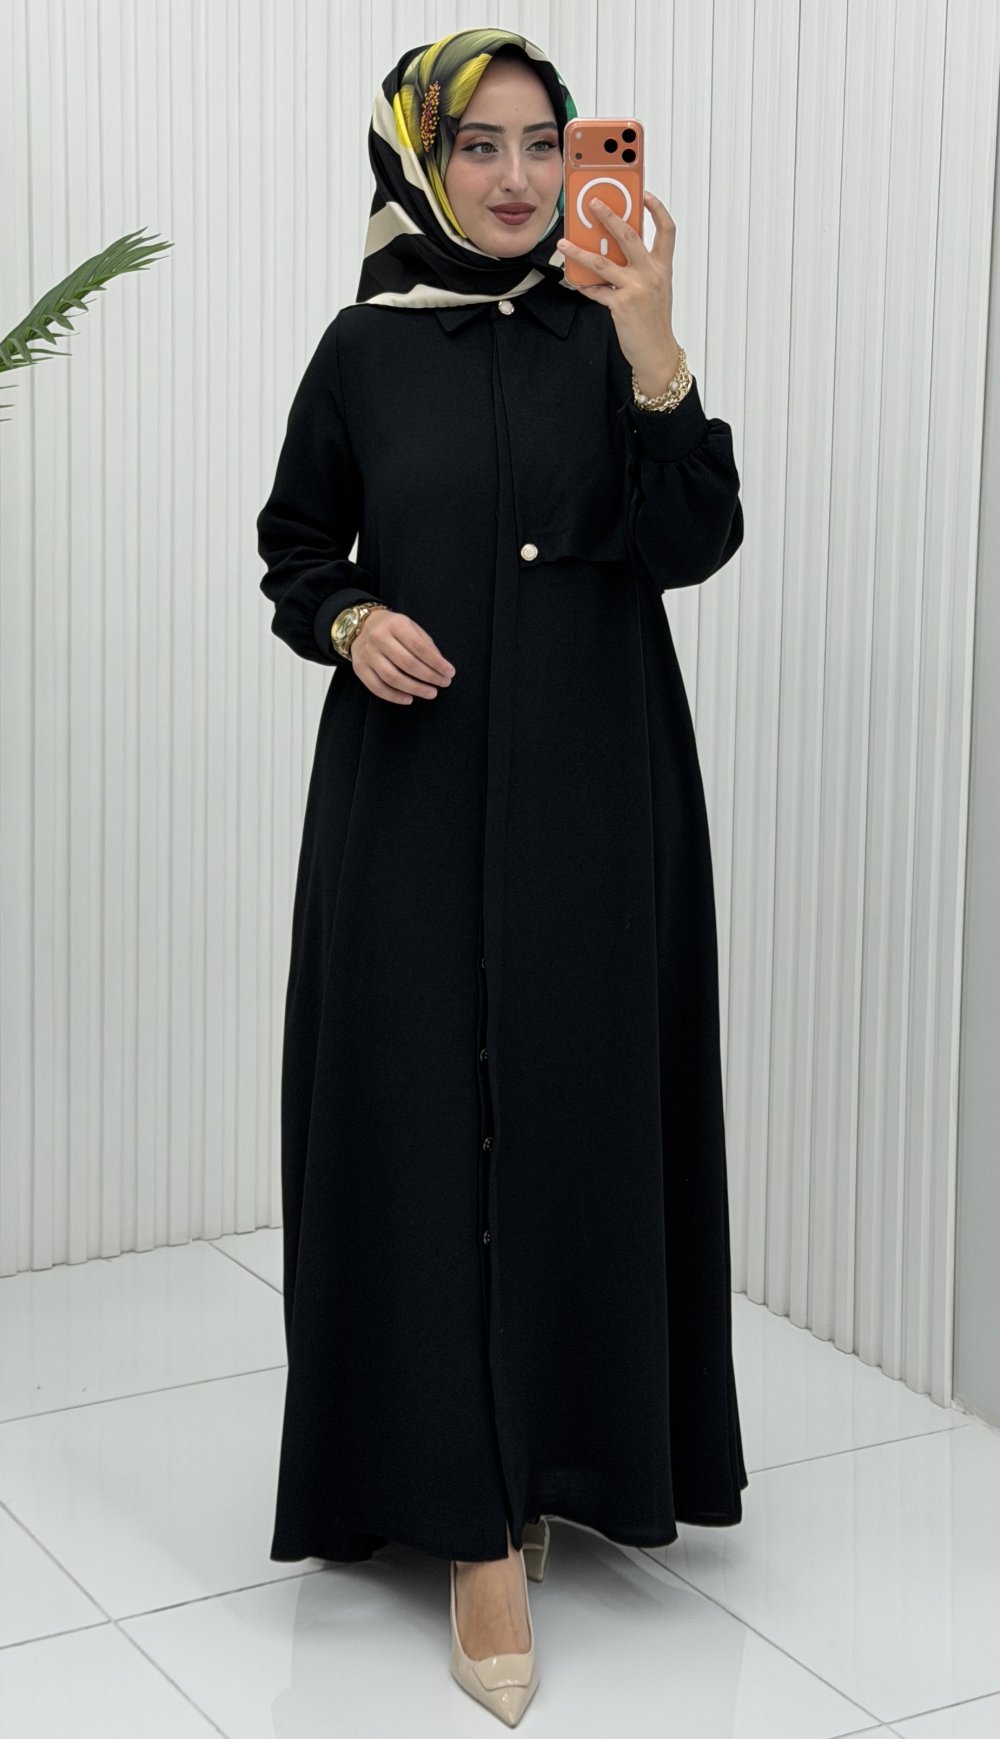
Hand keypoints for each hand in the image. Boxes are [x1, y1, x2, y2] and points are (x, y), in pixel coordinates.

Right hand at [350, 608, 455, 704]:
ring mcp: (367, 654)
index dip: (436, 663)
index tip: (449, 673)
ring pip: (393, 678)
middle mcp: (379, 638)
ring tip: (430, 693)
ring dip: (415, 689)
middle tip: (443, 684)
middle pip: (407, 664)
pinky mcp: (359, 668)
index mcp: (395, 624)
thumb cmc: (393, 628)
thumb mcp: (411, 627)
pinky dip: (394, 697)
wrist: (361, 626)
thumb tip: (441, 666)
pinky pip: (377, 687)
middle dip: (429, 677)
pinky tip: (409, 699)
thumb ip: (426, 644)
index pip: (419, 647)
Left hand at [554, 191, 678, 387]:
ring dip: (579, 251)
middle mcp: (651, 274)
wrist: (656, 352)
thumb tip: (614, 252)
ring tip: (564, 244)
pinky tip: (575, 280)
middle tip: (593, 203)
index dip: (657, 209)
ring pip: (602, 262)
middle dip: (609, 215)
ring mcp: (635, 288)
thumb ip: (640, 268)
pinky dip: (584, 285)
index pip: (666, 230)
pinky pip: (596, 290)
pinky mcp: (620, 304)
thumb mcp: (655, 289)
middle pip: (629, 235)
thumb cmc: (654, 321)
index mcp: (662, 267)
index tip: (645, 195)